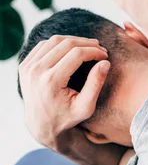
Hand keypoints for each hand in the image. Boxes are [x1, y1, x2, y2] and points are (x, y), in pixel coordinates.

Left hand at [18, 35, 109, 149]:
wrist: (41, 124)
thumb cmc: (67, 117)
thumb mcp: (86, 107)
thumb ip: (96, 84)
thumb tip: (105, 63)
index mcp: (51, 81)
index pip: (77, 54)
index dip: (94, 52)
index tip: (105, 56)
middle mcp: (36, 71)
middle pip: (66, 44)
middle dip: (87, 44)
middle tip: (100, 49)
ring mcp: (28, 67)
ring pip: (54, 41)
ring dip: (74, 40)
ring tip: (89, 47)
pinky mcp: (25, 65)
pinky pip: (44, 45)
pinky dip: (60, 44)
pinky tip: (72, 49)